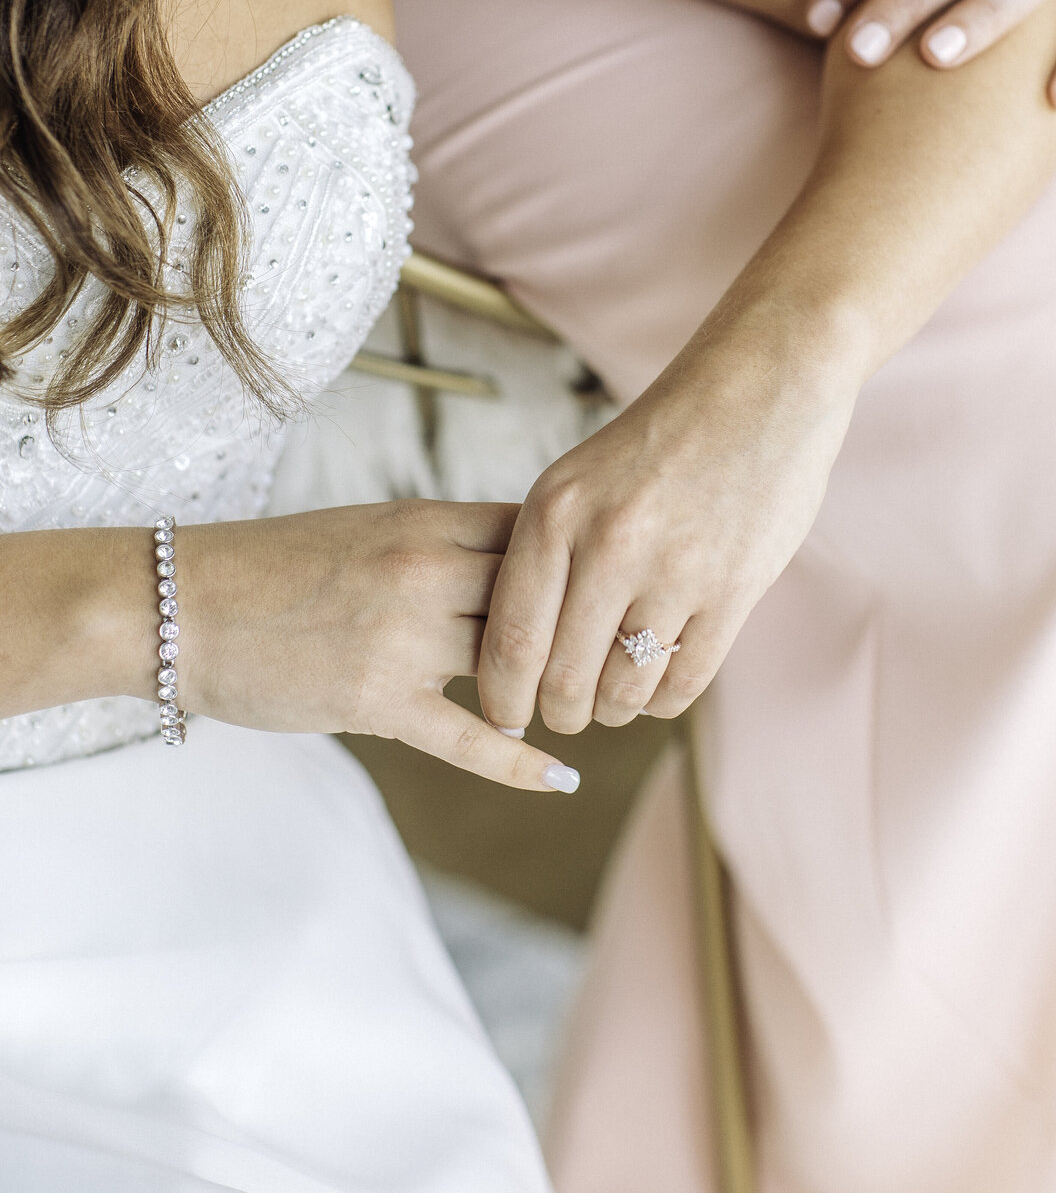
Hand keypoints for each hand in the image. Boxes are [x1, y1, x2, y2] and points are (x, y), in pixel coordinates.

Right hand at [175, 500, 580, 792]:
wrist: (181, 604)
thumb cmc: (276, 568)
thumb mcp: (367, 528)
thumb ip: (440, 542)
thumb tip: (514, 560)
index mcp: (424, 518)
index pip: (537, 531)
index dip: (585, 559)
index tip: (619, 581)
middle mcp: (425, 568)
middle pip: (545, 594)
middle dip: (593, 623)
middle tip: (634, 653)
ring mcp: (402, 635)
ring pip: (516, 660)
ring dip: (562, 688)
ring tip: (605, 711)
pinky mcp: (375, 699)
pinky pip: (468, 737)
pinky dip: (521, 762)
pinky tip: (562, 778)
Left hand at [475, 314, 857, 735]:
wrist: (760, 386)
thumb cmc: (661, 438)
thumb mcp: (579, 479)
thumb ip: (546, 556)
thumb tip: (517, 654)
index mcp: (555, 512)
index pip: (511, 641)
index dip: (504, 696)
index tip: (507, 714)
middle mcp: (609, 544)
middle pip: (564, 681)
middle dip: (559, 711)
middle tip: (563, 710)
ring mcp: (675, 569)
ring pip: (624, 692)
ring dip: (613, 709)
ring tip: (612, 696)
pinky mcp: (734, 589)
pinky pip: (684, 682)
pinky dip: (662, 700)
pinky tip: (658, 681)